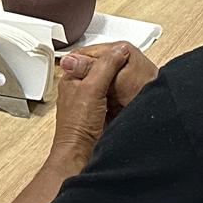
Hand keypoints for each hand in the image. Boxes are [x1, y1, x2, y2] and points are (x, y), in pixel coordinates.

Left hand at [51, 43, 156, 162]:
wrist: (82, 153)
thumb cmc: (77, 126)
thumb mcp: (92, 88)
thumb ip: (106, 66)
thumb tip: (120, 49)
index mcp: (72, 77)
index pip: (91, 55)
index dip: (107, 52)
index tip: (122, 52)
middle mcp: (81, 87)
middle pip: (103, 68)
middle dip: (116, 68)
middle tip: (129, 65)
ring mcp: (92, 99)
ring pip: (111, 82)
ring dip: (121, 82)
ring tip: (130, 80)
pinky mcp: (103, 110)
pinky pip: (116, 96)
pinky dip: (123, 95)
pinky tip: (128, 95)